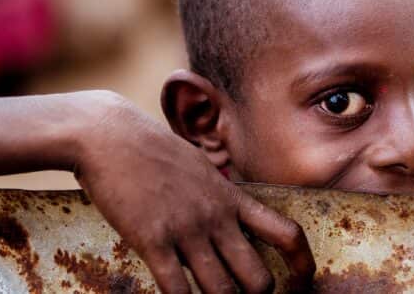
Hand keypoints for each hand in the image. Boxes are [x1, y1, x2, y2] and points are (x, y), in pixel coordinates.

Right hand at [74, 94, 314, 292]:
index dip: (302, 264)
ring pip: (221, 291)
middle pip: (258, 278)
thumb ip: (217, 196)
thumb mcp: (199, 168)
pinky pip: (177, 289)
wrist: (109, 135)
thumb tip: (228, 215)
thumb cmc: (150, 149)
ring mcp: (187, 229)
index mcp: (231, 197)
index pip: (285, 233)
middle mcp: (216, 216)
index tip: (303, 281)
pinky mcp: (152, 240)